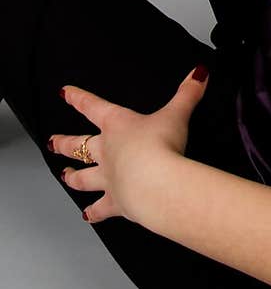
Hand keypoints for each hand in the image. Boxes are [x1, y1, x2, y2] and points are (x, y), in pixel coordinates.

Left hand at [49, 65, 209, 223]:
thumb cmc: (161, 146)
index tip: (65, 93)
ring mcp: (107, 179)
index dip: (78, 98)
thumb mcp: (177, 114)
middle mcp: (106, 152)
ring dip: (71, 177)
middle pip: (76, 146)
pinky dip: (93, 213)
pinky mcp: (115, 203)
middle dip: (63, 143)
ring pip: (81, 178)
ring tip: (65, 176)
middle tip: (52, 142)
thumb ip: (187, 93)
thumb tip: (199, 72)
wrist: (156, 183)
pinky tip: (87, 216)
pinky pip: (99, 209)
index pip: (92, 107)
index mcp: (116, 125)